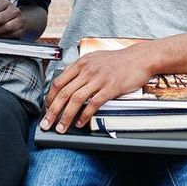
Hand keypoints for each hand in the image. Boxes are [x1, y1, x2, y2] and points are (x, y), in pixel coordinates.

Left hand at [41, 46, 159, 131]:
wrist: (139, 59)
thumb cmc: (119, 60)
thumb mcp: (95, 58)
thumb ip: (80, 68)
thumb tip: (67, 78)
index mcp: (81, 63)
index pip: (58, 82)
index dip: (50, 98)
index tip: (47, 109)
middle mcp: (87, 70)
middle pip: (63, 93)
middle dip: (52, 111)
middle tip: (46, 123)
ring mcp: (99, 79)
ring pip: (76, 99)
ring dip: (66, 116)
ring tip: (61, 127)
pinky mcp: (110, 88)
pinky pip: (93, 103)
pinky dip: (85, 115)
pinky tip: (80, 122)